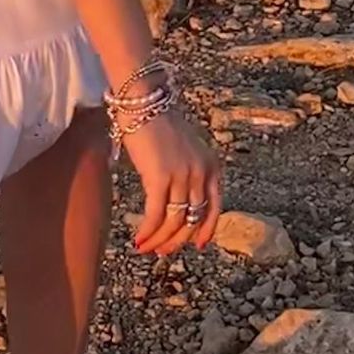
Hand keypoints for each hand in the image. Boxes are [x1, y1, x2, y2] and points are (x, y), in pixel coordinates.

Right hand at [123, 108, 223, 255]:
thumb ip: (189, 176)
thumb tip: (181, 209)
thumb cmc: (160, 125)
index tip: (196, 246)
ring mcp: (183, 175)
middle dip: (176, 241)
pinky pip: (156, 215)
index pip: (215, 207)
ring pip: (174, 222)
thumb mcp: (185, 152)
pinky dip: (147, 232)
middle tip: (161, 251)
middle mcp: (201, 172)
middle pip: (192, 220)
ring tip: (145, 247)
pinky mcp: (161, 177)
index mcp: (211, 166)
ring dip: (159, 240)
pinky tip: (138, 240)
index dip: (206, 230)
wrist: (145, 102)